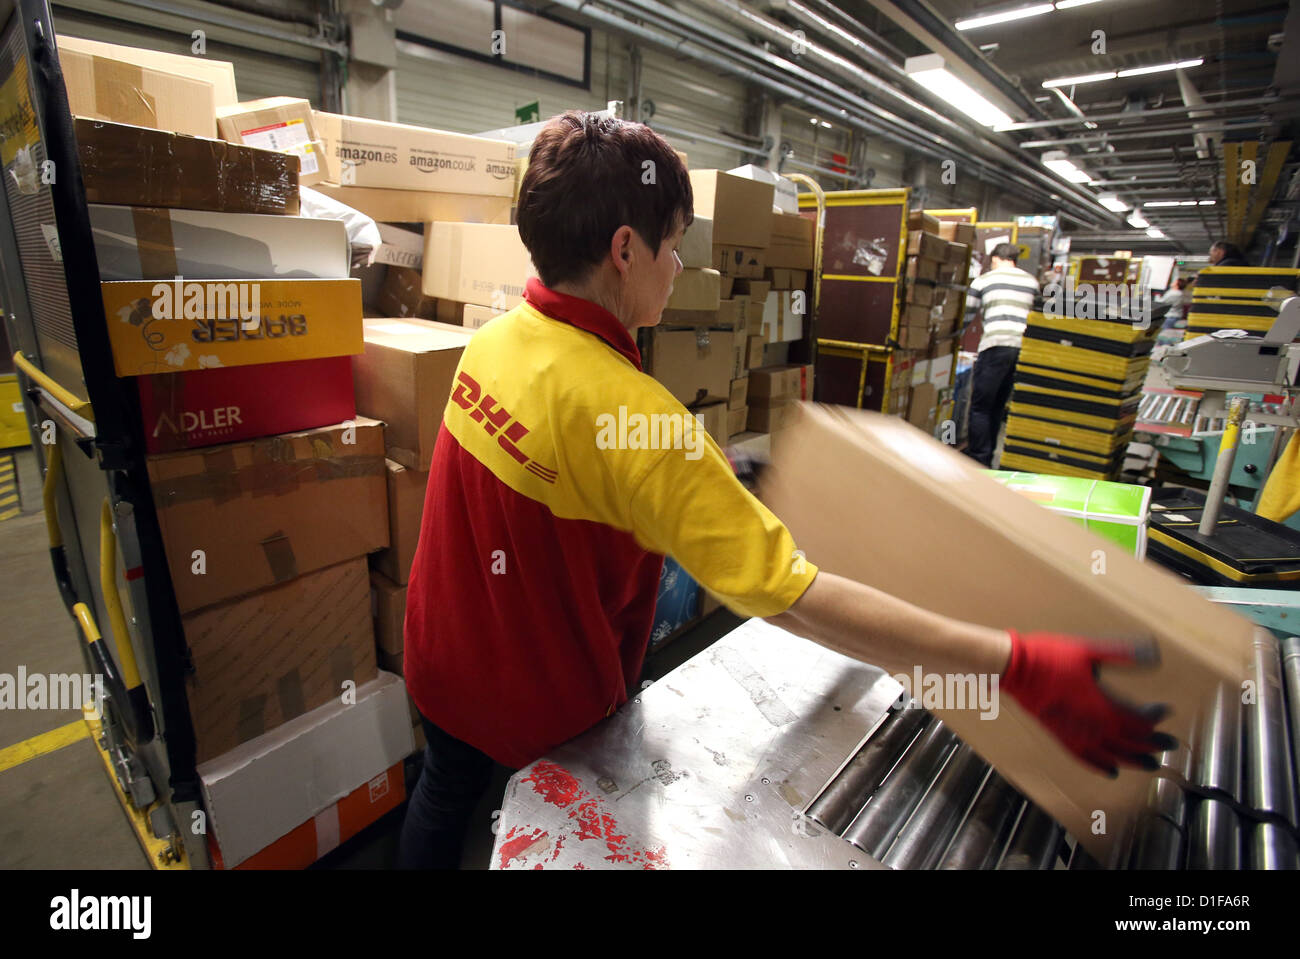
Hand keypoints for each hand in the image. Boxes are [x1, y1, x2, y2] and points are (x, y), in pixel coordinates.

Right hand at [1000, 630, 1175, 776]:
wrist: (1015, 667)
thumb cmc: (1050, 656)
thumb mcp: (1090, 650)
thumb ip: (1122, 654)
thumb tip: (1153, 654)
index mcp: (1102, 705)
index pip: (1139, 720)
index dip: (1155, 718)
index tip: (1165, 710)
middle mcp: (1092, 726)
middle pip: (1131, 742)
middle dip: (1153, 745)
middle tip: (1170, 745)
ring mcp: (1076, 734)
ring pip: (1113, 755)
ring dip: (1134, 760)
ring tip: (1150, 765)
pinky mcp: (1061, 737)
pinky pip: (1085, 758)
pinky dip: (1101, 766)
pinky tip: (1111, 771)